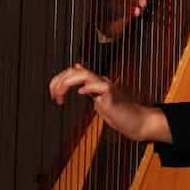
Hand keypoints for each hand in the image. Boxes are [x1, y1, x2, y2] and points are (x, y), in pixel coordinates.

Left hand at [47, 64, 169, 142]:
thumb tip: (76, 68)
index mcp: (94, 82)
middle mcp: (99, 82)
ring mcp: (106, 88)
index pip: (72, 73)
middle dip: (60, 81)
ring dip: (68, 83)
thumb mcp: (97, 98)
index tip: (52, 93)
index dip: (59, 80)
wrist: (136, 122)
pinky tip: (81, 92)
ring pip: (85, 75)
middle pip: (75, 72)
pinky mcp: (112, 97)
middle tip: (53, 95)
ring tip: (60, 94)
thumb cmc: (118, 112)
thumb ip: (86, 85)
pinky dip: (88, 88)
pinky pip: (100, 87)